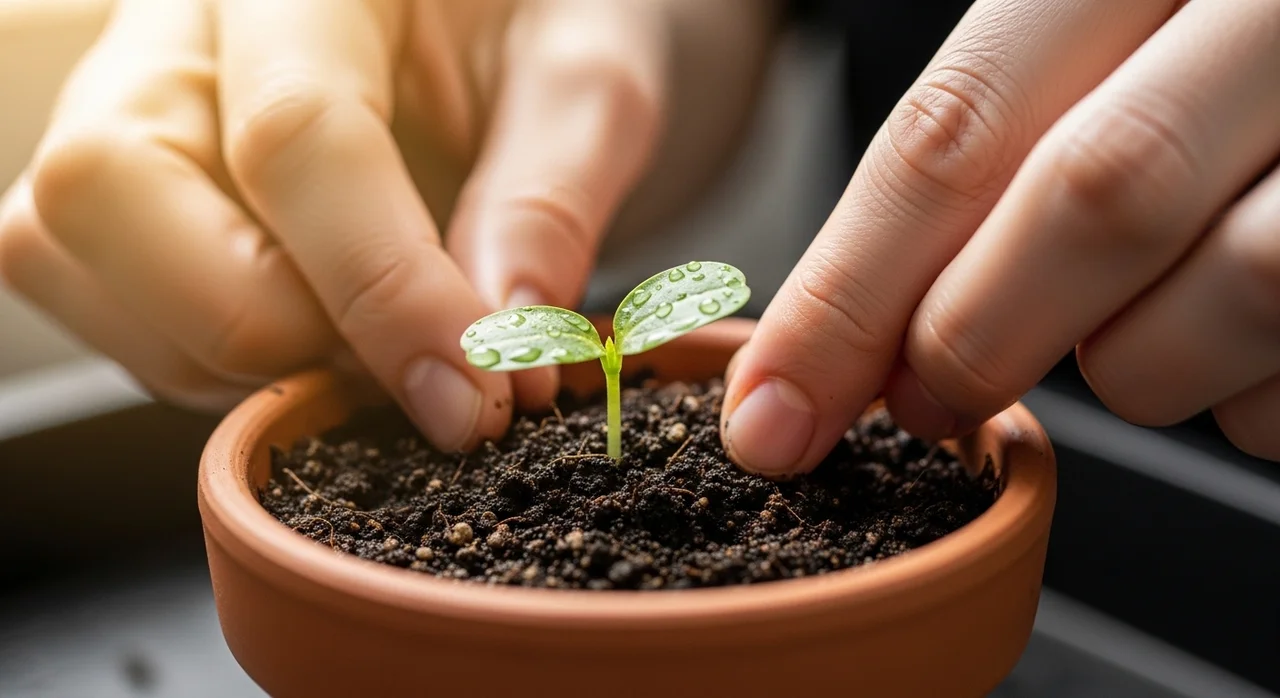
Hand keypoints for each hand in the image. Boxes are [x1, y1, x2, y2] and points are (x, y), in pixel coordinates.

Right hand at [0, 0, 769, 449]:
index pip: (295, 134)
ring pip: (77, 258)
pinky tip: (319, 347)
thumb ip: (548, 194)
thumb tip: (501, 335)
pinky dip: (207, 363)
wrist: (495, 32)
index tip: (476, 392)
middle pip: (111, 187)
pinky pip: (105, 304)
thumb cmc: (537, 33)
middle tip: (410, 369)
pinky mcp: (124, 193)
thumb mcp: (587, 80)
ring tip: (374, 356)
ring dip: (232, 359)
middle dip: (267, 326)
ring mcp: (133, 107)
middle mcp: (183, 33)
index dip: (383, 289)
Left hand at [724, 0, 1279, 474]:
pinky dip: (1244, 395)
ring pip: (1224, 301)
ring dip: (1135, 362)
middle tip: (928, 396)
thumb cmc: (1206, 46)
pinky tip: (1242, 335)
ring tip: (1137, 322)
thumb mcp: (1095, 37)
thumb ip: (990, 139)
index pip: (960, 125)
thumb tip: (849, 333)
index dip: (849, 290)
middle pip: (1094, 199)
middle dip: (977, 333)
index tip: (773, 415)